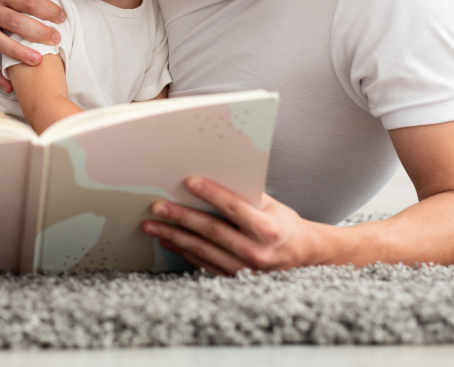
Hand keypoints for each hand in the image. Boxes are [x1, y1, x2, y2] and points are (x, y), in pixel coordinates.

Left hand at [141, 176, 325, 274]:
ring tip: (151, 225)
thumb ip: (244, 194)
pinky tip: (166, 240)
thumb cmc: (282, 223)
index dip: (211, 194)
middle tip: (157, 206)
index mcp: (268, 229)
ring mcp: (244, 269)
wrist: (302, 255)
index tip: (189, 181)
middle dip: (180, 217)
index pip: (234, 208)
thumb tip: (211, 174)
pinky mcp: (234, 278)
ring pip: (202, 250)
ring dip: (173, 236)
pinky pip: (203, 264)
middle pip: (211, 231)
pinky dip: (182, 251)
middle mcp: (256, 252)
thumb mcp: (271, 204)